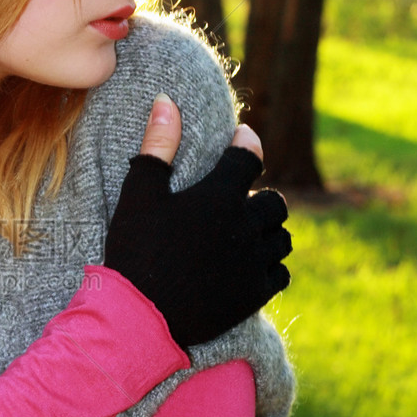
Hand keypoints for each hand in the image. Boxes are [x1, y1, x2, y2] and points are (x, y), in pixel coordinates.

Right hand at [104, 96, 290, 348]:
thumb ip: (158, 146)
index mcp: (218, 196)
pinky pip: (281, 273)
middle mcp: (244, 226)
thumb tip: (167, 100)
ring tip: (248, 233)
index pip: (249, 157)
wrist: (140, 316)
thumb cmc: (134, 252)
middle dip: (260, 197)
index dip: (246, 144)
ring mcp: (253, 262)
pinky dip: (271, 266)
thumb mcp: (138, 195)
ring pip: (282, 238)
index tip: (241, 140)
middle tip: (240, 202)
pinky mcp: (255, 294)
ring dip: (269, 231)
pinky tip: (253, 265)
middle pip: (275, 201)